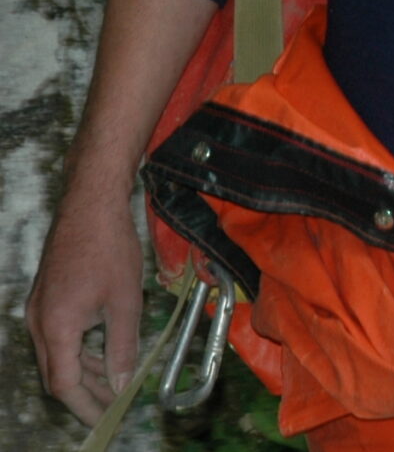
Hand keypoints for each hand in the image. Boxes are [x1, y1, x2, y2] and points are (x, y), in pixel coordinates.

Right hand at [26, 184, 146, 424]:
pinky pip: (58, 335)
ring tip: (114, 382)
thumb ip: (123, 346)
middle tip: (113, 405)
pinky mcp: (46, 298)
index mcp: (56, 327)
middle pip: (57, 373)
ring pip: (58, 355)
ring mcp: (39, 310)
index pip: (65, 383)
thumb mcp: (125, 301)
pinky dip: (79, 349)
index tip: (107, 418)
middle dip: (85, 393)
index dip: (86, 405)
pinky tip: (104, 351)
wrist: (90, 205)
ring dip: (84, 371)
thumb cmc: (110, 248)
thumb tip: (122, 384)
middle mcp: (39, 322)